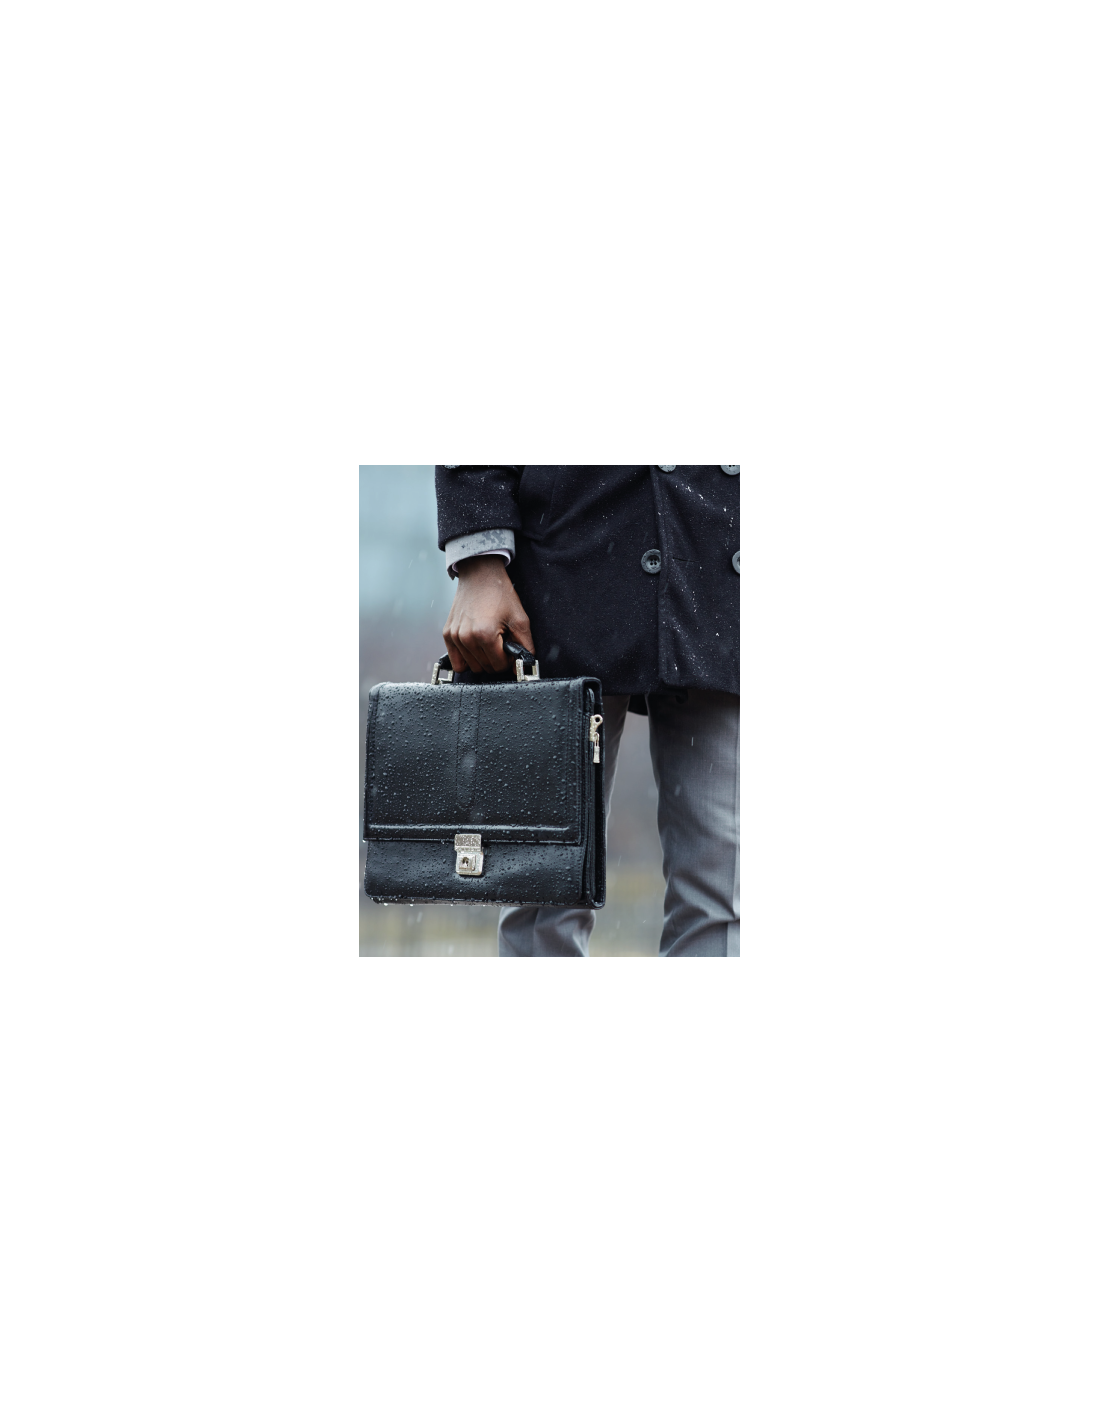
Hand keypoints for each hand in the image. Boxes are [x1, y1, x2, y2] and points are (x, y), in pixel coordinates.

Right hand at [443, 556, 533, 673]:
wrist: (480, 575)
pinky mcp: (447, 634)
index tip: (509, 648)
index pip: (499, 666)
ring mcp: (455, 636)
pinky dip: (468, 658)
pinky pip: (456, 661)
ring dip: (482, 658)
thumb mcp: (520, 619)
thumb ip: (526, 646)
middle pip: (485, 668)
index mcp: (485, 634)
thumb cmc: (499, 594)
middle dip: (496, 660)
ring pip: (471, 666)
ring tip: (488, 640)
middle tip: (500, 642)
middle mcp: (466, 638)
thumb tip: (524, 666)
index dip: (508, 660)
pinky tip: (476, 646)